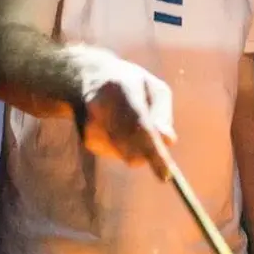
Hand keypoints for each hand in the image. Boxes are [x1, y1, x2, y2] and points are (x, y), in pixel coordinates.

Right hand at [64, 45, 176, 177]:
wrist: (85, 78)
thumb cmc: (130, 83)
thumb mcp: (154, 88)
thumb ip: (163, 113)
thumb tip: (168, 141)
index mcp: (122, 87)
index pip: (140, 126)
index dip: (154, 153)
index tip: (166, 176)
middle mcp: (100, 106)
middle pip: (130, 148)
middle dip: (147, 155)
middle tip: (158, 155)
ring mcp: (90, 124)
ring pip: (126, 155)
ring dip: (137, 148)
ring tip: (129, 121)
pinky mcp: (87, 139)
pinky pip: (118, 155)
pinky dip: (124, 147)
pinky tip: (117, 127)